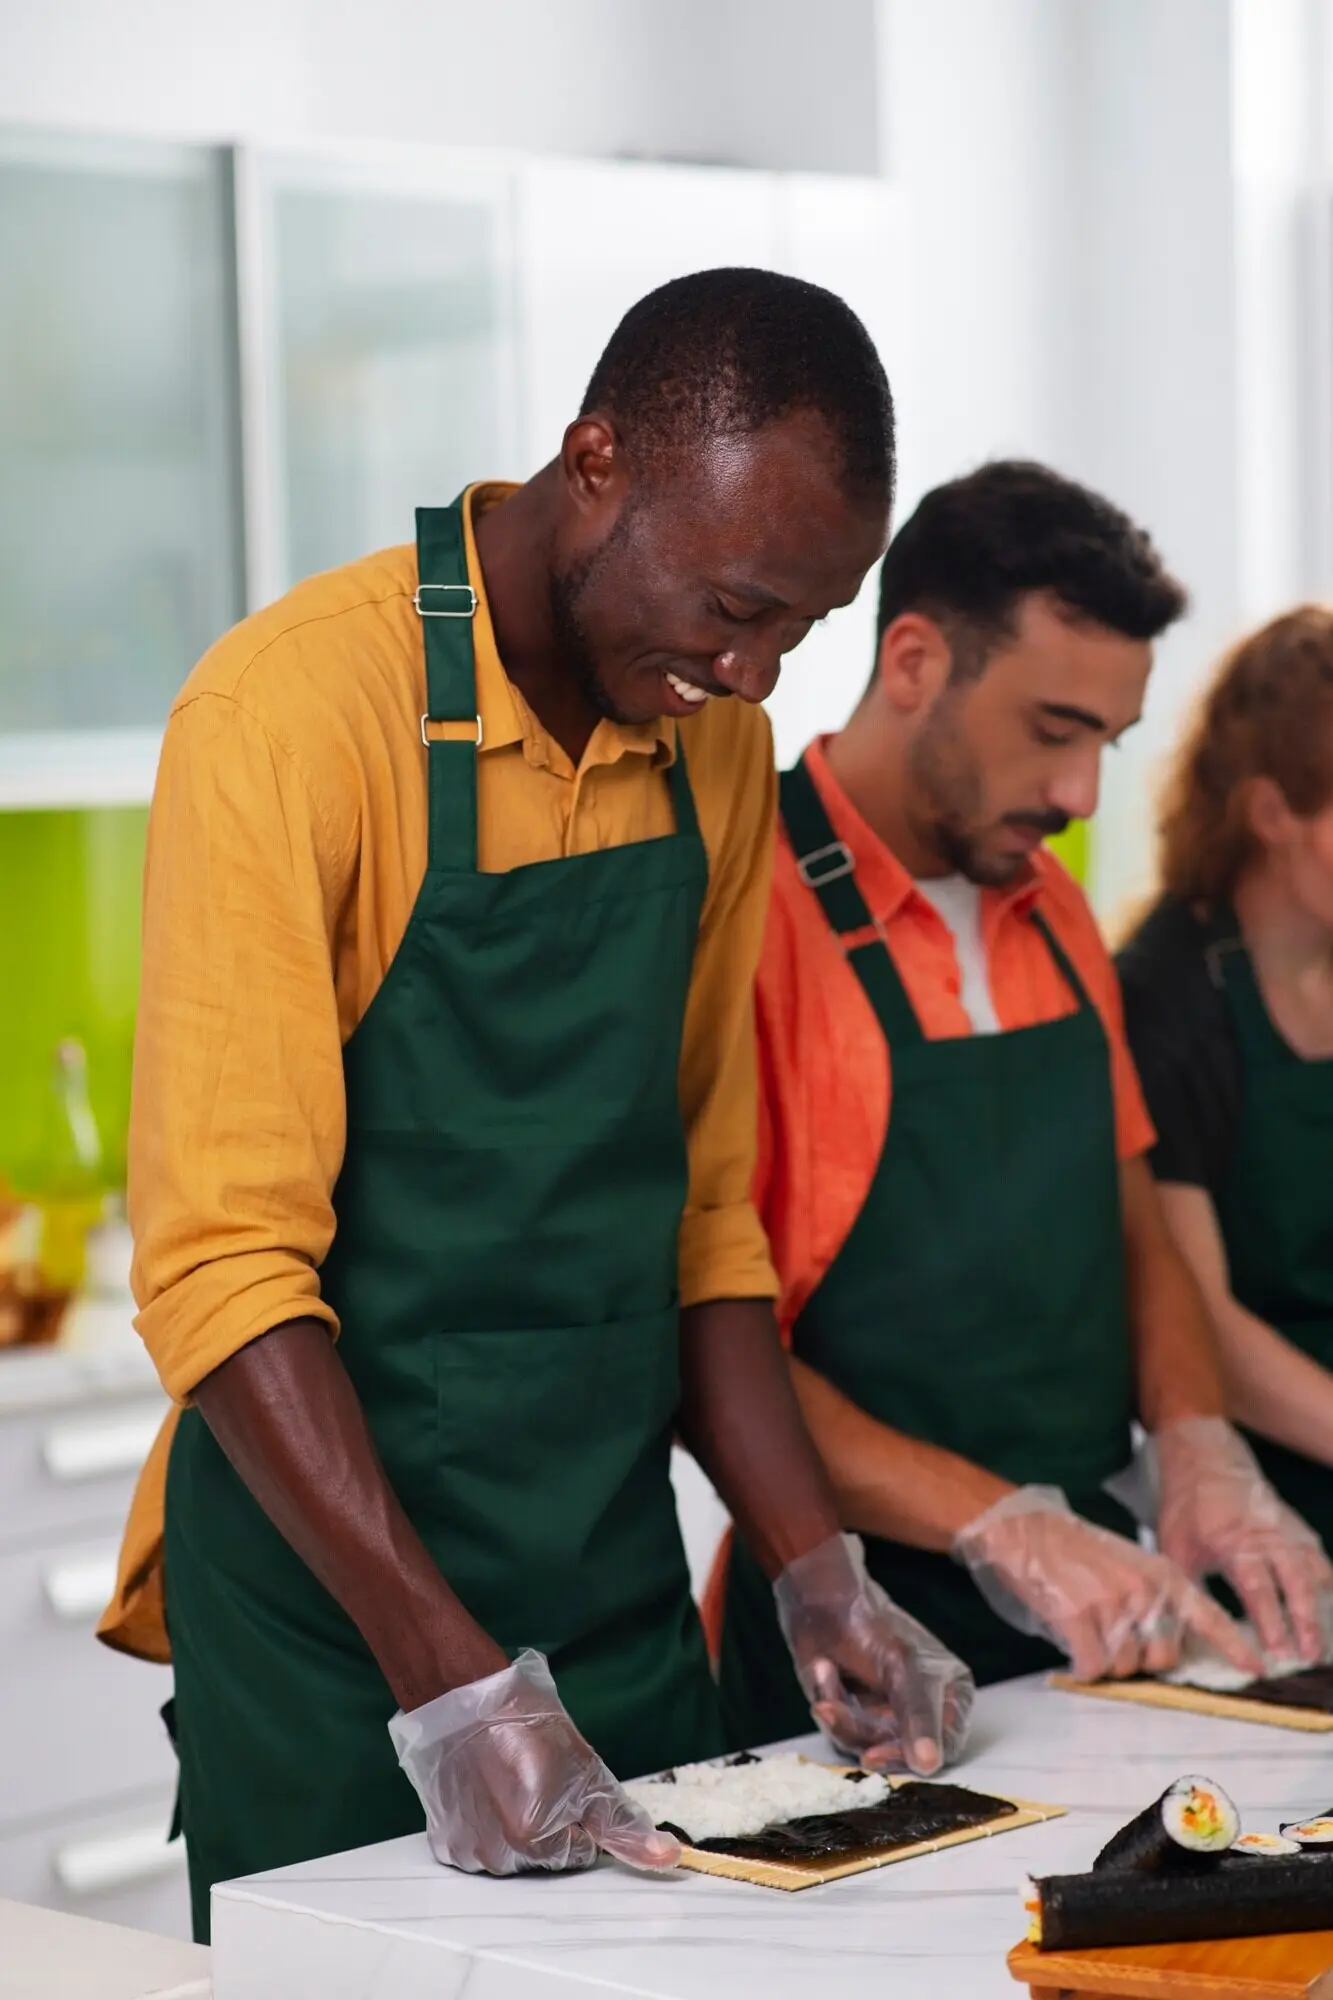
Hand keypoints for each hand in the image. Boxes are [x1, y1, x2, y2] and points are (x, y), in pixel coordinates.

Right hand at [389, 1649, 679, 1874]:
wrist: (462, 1692)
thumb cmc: (522, 1720)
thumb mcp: (586, 1768)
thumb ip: (622, 1823)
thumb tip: (667, 1857)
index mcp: (536, 1841)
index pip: (581, 1852)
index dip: (580, 1816)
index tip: (563, 1784)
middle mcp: (498, 1857)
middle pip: (545, 1858)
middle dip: (548, 1825)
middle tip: (535, 1778)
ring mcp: (466, 1849)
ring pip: (511, 1853)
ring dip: (514, 1826)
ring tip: (506, 1780)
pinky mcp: (443, 1837)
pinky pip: (478, 1844)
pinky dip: (483, 1824)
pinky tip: (483, 1788)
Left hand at [774, 1532, 973, 1775]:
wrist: (820, 1602)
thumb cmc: (870, 1624)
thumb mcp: (902, 1667)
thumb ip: (918, 1716)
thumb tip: (930, 1764)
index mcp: (952, 1693)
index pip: (943, 1745)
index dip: (909, 1754)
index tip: (873, 1754)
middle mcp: (923, 1712)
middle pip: (901, 1753)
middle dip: (860, 1729)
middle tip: (830, 1709)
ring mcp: (889, 1718)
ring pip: (868, 1747)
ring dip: (839, 1713)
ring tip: (824, 1671)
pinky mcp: (858, 1720)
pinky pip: (844, 1737)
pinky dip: (828, 1706)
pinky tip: (824, 1671)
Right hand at [952, 1484, 1257, 1680]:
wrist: (1025, 1530)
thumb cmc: (1074, 1551)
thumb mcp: (1128, 1564)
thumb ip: (1153, 1600)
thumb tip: (1165, 1650)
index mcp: (1161, 1574)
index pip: (1208, 1615)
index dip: (1231, 1645)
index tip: (1254, 1666)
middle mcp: (1144, 1590)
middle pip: (1162, 1659)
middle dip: (1139, 1660)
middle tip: (1112, 1638)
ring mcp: (1113, 1604)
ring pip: (1124, 1667)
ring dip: (1104, 1660)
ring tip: (1085, 1628)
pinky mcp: (1081, 1618)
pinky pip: (1091, 1667)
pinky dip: (1080, 1665)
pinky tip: (1070, 1641)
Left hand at [1156, 1416, 1332, 1665]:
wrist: (1204, 1458)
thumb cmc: (1187, 1507)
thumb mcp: (1175, 1548)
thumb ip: (1187, 1590)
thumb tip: (1190, 1632)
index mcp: (1233, 1542)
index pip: (1258, 1590)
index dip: (1270, 1624)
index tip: (1278, 1655)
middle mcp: (1266, 1537)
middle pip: (1296, 1584)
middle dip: (1305, 1623)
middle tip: (1309, 1656)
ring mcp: (1286, 1531)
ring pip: (1314, 1573)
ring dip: (1320, 1608)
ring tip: (1323, 1644)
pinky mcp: (1296, 1529)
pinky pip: (1319, 1560)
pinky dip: (1327, 1585)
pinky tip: (1328, 1609)